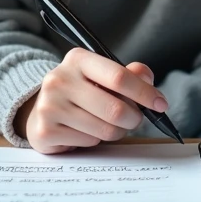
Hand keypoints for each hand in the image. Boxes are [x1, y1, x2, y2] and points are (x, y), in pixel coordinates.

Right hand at [14, 49, 168, 153]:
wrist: (39, 109)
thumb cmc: (80, 92)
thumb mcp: (101, 76)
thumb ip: (128, 74)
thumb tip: (147, 77)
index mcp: (77, 59)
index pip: (119, 77)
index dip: (145, 93)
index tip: (160, 104)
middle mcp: (59, 79)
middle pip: (115, 109)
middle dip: (133, 118)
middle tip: (133, 119)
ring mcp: (49, 106)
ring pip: (105, 129)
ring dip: (115, 131)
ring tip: (105, 123)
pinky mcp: (45, 131)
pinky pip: (89, 142)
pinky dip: (94, 140)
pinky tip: (85, 130)